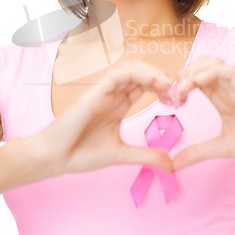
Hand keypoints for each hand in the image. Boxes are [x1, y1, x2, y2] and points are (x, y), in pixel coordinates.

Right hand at [37, 61, 173, 175]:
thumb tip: (172, 165)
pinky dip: (138, 74)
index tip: (179, 102)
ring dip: (153, 73)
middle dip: (163, 79)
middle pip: (142, 74)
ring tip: (169, 86)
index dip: (164, 89)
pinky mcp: (96, 91)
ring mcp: (104, 91)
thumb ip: (146, 155)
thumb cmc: (80, 154)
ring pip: (133, 69)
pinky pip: (119, 74)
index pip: (145, 86)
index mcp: (118, 105)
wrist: (54, 159)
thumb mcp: (121, 155)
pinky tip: (154, 83)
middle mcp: (113, 94)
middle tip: (179, 93)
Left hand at [172, 58, 234, 168]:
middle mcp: (226, 88)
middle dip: (183, 74)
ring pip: (211, 62)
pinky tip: (198, 83)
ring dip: (194, 71)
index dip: (179, 84)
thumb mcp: (220, 148)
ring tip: (184, 89)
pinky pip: (227, 70)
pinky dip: (210, 72)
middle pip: (200, 65)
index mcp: (219, 98)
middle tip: (175, 93)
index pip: (194, 79)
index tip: (172, 101)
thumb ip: (196, 153)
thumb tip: (172, 164)